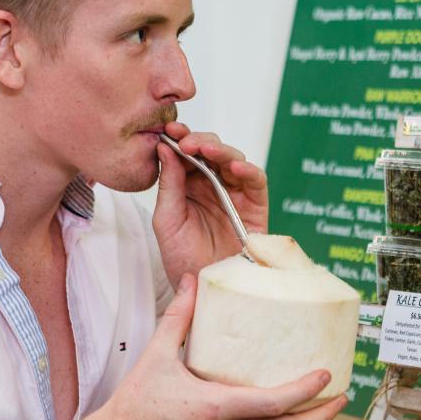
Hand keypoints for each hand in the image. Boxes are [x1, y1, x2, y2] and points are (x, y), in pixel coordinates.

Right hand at [93, 274, 346, 419]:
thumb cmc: (133, 406)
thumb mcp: (156, 356)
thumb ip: (179, 317)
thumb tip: (192, 282)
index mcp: (216, 409)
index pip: (275, 404)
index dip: (306, 390)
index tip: (326, 374)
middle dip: (321, 415)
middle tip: (341, 396)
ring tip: (318, 403)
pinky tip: (278, 415)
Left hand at [153, 122, 267, 287]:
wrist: (204, 288)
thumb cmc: (182, 259)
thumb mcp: (167, 219)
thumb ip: (169, 183)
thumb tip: (164, 147)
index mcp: (187, 185)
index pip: (186, 153)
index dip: (180, 138)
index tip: (169, 131)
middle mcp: (212, 184)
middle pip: (211, 150)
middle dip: (199, 141)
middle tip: (186, 142)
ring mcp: (234, 193)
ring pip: (233, 159)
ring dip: (220, 150)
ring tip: (206, 150)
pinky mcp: (255, 205)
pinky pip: (255, 180)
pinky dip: (248, 169)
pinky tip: (234, 166)